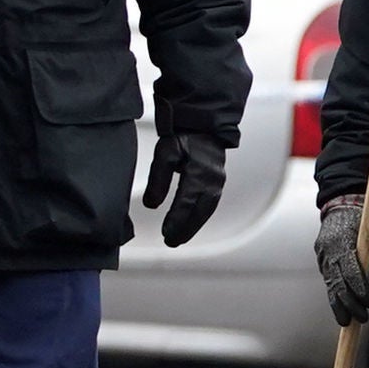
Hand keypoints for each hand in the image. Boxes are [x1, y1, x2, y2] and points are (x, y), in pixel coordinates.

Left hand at [141, 129, 227, 247]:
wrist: (203, 125)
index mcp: (199, 173)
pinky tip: (190, 224)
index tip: (166, 233)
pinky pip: (209, 205)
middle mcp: (212, 180)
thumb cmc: (183, 137)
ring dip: (193, 226)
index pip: (185, 203)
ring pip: (206, 211)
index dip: (175, 220)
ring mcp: (217, 182)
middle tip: (172, 242)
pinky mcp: (217, 183)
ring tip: (179, 239)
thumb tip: (151, 204)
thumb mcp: (164, 154)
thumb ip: (158, 180)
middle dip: (185, 230)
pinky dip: (199, 217)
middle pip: (199, 213)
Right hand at [315, 195, 368, 325]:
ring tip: (352, 321)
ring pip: (330, 286)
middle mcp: (327, 250)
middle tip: (364, 316)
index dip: (360, 288)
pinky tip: (342, 315)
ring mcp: (322, 257)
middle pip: (337, 282)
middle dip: (351, 302)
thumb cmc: (365, 221)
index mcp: (341, 240)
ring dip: (342, 306)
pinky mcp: (322, 263)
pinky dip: (335, 300)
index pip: (350, 270)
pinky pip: (329, 284)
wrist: (344, 206)